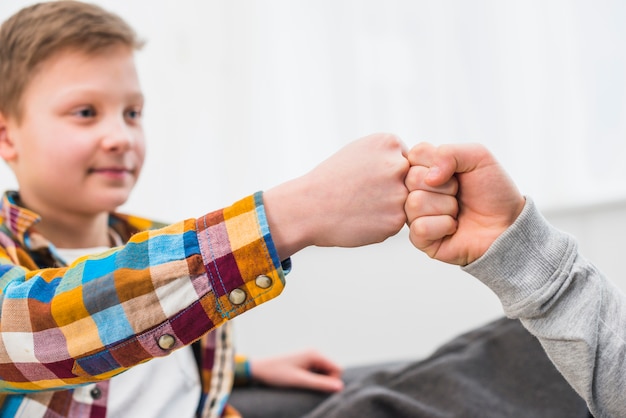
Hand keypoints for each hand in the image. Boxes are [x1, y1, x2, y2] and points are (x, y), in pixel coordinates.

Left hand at [250, 350, 343, 392]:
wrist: (259, 368)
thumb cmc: (277, 374)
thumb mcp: (300, 381)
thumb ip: (320, 384)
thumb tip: (340, 387)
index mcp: (315, 354)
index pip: (338, 368)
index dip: (332, 381)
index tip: (317, 388)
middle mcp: (314, 351)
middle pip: (332, 369)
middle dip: (325, 380)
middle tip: (307, 386)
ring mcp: (310, 355)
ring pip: (325, 371)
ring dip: (317, 379)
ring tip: (302, 382)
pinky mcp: (305, 360)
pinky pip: (317, 370)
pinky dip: (312, 377)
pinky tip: (300, 379)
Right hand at [265, 133, 408, 258]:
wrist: (307, 208)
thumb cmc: (331, 180)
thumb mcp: (359, 151)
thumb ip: (390, 155)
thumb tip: (419, 168)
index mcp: (389, 142)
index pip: (409, 159)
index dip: (389, 172)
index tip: (368, 177)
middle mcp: (398, 165)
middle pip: (414, 180)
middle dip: (396, 189)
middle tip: (368, 194)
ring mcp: (400, 193)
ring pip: (409, 202)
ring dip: (391, 207)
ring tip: (364, 206)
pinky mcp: (396, 219)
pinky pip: (399, 221)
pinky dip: (383, 222)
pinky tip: (363, 218)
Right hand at [404, 142, 524, 265]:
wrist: (507, 223)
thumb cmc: (493, 190)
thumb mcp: (478, 157)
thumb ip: (449, 153)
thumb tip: (429, 178)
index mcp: (425, 168)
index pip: (415, 154)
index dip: (439, 162)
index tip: (456, 173)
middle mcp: (415, 190)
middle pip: (412, 178)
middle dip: (446, 186)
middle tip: (459, 193)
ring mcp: (415, 214)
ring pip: (415, 202)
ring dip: (446, 207)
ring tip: (457, 211)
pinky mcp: (419, 238)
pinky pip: (420, 227)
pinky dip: (444, 226)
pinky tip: (453, 227)